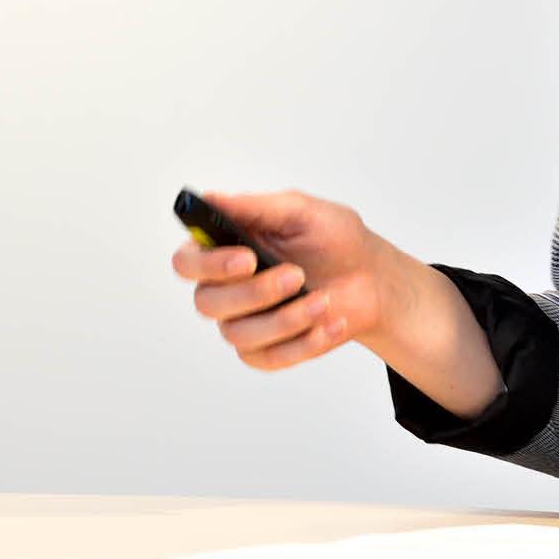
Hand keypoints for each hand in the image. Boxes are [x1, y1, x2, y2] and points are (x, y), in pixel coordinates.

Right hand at [172, 189, 383, 373]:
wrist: (371, 279)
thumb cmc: (333, 241)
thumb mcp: (301, 212)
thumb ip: (255, 208)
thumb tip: (211, 200)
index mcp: (224, 249)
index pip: (187, 262)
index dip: (208, 264)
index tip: (247, 258)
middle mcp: (225, 288)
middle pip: (207, 303)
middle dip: (254, 292)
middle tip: (295, 275)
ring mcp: (243, 322)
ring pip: (238, 334)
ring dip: (285, 319)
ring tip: (323, 300)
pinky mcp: (266, 351)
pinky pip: (269, 358)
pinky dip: (304, 343)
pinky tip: (330, 324)